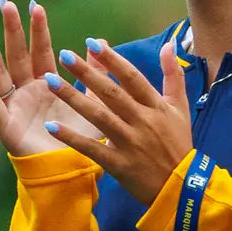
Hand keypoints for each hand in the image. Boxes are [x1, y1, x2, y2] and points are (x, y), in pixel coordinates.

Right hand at [0, 0, 103, 155]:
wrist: (72, 173)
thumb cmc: (82, 140)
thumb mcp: (92, 102)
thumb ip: (94, 74)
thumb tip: (99, 42)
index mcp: (48, 86)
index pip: (41, 52)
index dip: (38, 31)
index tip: (36, 6)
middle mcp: (28, 93)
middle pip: (17, 55)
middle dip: (12, 30)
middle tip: (6, 3)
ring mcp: (15, 107)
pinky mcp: (6, 126)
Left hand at [41, 40, 192, 204]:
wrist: (181, 188)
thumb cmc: (178, 145)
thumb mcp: (180, 108)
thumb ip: (173, 75)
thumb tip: (168, 44)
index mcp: (156, 106)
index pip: (132, 78)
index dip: (112, 60)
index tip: (93, 42)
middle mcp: (142, 121)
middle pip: (111, 93)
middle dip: (87, 73)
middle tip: (64, 55)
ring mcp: (130, 143)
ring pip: (99, 116)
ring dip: (73, 98)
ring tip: (50, 82)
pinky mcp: (119, 164)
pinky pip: (92, 148)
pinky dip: (72, 138)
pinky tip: (51, 126)